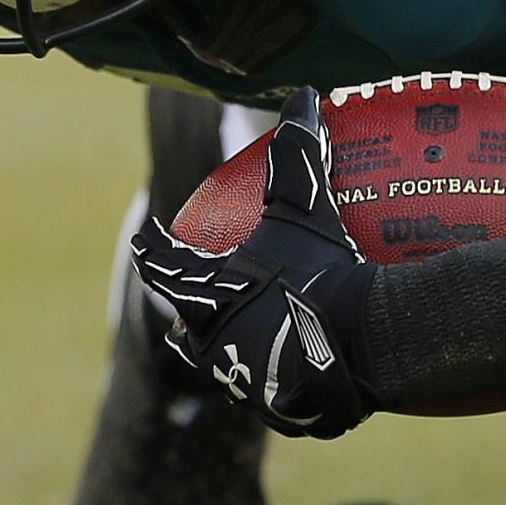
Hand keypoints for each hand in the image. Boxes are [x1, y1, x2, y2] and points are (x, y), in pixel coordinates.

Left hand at [127, 117, 375, 440]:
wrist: (356, 345)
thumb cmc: (319, 270)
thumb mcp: (305, 205)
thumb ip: (299, 150)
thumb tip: (304, 95)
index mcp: (203, 292)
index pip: (162, 263)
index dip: (155, 248)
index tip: (149, 235)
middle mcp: (210, 340)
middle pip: (183, 324)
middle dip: (184, 310)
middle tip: (190, 294)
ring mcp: (240, 380)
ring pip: (220, 363)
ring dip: (224, 348)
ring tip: (234, 336)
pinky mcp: (278, 410)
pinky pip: (269, 394)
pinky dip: (274, 379)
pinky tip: (287, 372)